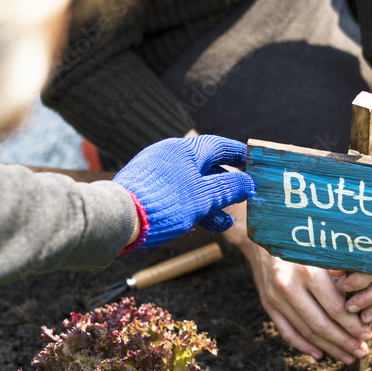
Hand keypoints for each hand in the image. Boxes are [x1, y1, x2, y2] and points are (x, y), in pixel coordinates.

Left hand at [113, 135, 255, 248]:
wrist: (116, 219)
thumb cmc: (164, 203)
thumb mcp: (204, 196)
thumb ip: (229, 188)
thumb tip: (249, 183)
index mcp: (184, 149)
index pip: (219, 145)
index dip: (239, 154)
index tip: (255, 163)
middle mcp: (169, 155)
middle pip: (206, 168)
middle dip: (227, 187)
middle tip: (244, 199)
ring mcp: (155, 172)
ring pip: (191, 185)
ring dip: (211, 204)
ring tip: (225, 224)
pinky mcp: (145, 190)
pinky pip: (176, 195)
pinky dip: (191, 207)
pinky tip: (199, 224)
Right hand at [218, 201, 362, 360]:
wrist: (261, 238)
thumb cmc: (300, 244)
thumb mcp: (323, 253)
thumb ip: (339, 279)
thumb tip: (362, 308)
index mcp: (308, 272)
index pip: (335, 309)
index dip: (353, 326)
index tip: (368, 334)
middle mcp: (289, 287)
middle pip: (321, 325)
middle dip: (345, 342)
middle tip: (361, 351)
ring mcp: (276, 298)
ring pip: (306, 332)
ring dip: (329, 348)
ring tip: (346, 356)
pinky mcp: (268, 304)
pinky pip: (287, 332)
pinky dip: (304, 346)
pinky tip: (320, 354)